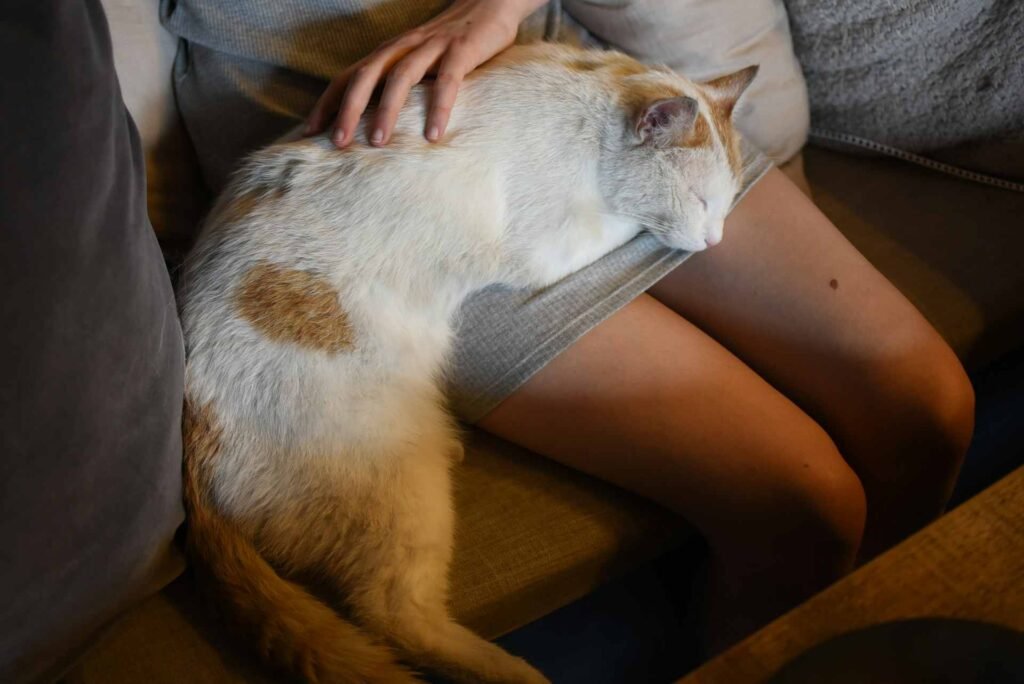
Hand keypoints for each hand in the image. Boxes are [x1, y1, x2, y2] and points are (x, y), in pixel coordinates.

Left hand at [304, 0, 545, 147]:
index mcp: (389, 52)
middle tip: (338, 145)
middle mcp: (404, 47)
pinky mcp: (461, 50)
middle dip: (349, 110)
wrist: (489, 3)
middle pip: (366, 76)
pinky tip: (433, 135)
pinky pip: (448, 81)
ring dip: (387, 111)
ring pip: (400, 77)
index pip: (348, 77)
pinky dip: (439, 108)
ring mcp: (432, 47)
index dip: (327, 103)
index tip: (310, 133)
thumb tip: (375, 122)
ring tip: (379, 143)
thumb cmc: (451, 42)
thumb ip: (398, 84)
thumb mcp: (417, 60)